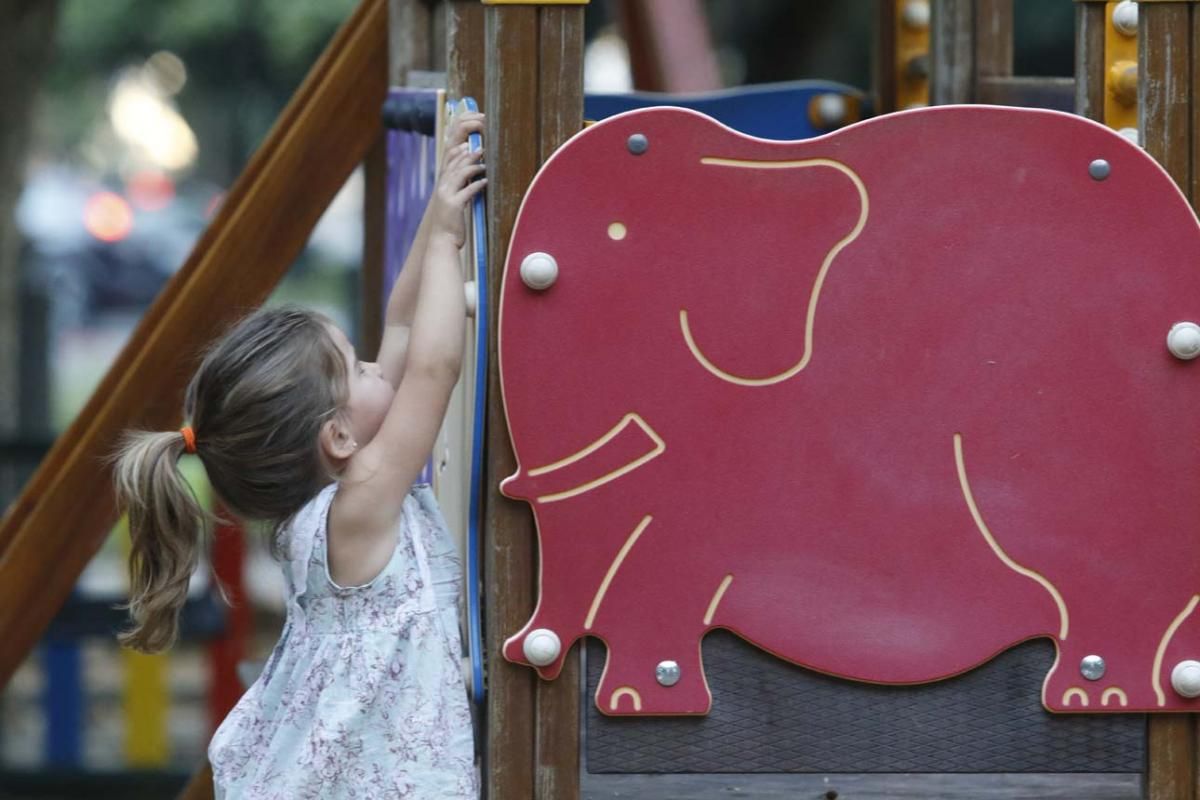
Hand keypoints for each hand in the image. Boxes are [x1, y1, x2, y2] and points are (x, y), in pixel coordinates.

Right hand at [430, 111, 486, 247]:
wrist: (442, 241)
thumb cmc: (449, 225)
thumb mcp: (452, 206)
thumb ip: (459, 194)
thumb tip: (470, 185)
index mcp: (441, 188)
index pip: (447, 165)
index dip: (457, 153)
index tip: (467, 145)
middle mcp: (442, 189)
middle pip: (454, 166)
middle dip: (467, 155)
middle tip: (480, 148)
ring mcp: (447, 196)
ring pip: (460, 174)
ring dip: (473, 166)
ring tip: (484, 162)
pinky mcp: (454, 205)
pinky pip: (467, 191)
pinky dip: (477, 184)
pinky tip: (486, 180)